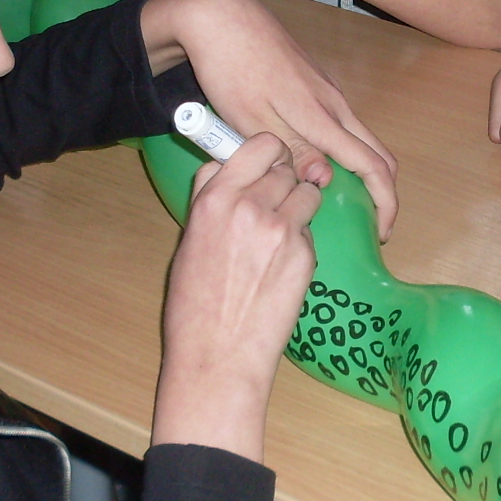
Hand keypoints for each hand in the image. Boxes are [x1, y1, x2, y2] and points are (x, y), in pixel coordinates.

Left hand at [142, 0, 400, 238]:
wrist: (222, 17)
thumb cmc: (231, 71)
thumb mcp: (253, 120)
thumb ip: (292, 151)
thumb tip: (325, 180)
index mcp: (321, 116)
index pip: (371, 165)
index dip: (384, 202)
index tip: (381, 232)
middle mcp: (334, 103)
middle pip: (378, 151)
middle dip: (382, 190)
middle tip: (369, 222)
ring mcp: (327, 91)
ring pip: (361, 137)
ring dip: (362, 170)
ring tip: (344, 200)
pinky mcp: (316, 85)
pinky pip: (343, 124)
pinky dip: (345, 151)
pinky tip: (320, 163)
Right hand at [153, 134, 320, 460]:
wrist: (218, 355)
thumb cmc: (194, 306)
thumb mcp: (189, 241)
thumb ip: (209, 199)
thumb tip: (224, 168)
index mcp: (215, 200)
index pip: (258, 145)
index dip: (267, 153)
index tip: (266, 163)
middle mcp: (250, 206)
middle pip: (286, 167)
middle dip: (284, 181)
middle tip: (274, 205)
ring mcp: (282, 230)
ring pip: (308, 194)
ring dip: (299, 207)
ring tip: (279, 236)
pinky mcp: (305, 256)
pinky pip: (311, 231)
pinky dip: (302, 242)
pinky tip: (282, 268)